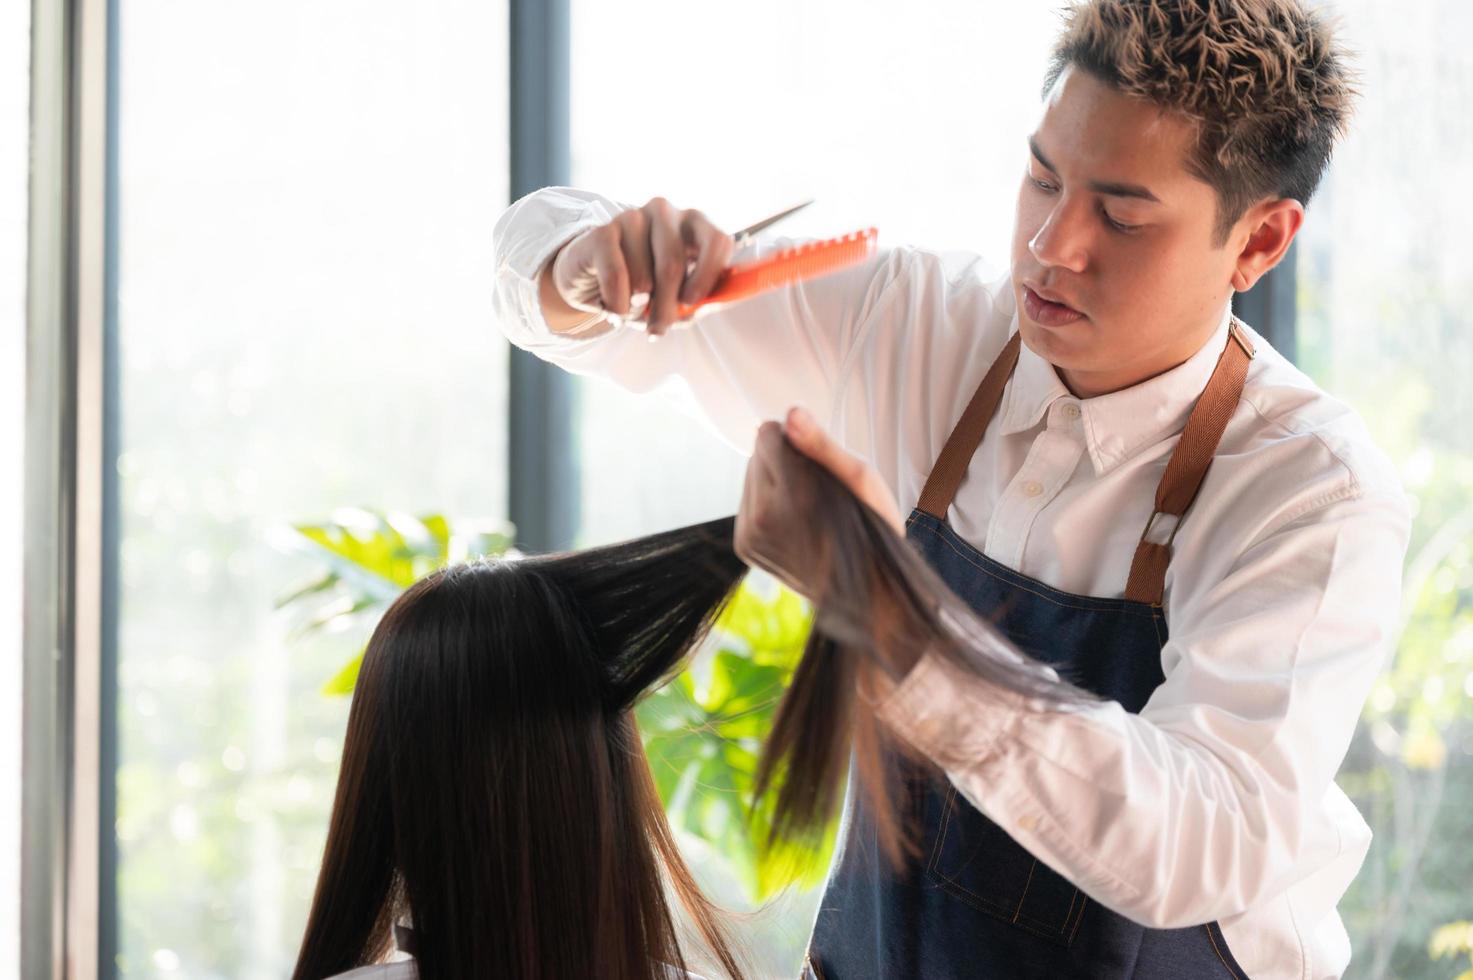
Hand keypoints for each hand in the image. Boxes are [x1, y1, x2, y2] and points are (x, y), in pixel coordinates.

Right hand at [540, 196, 734, 335]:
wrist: (592, 278)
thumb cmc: (644, 288)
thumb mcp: (676, 297)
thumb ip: (699, 301)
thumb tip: (708, 306)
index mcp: (694, 223)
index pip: (717, 241)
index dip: (707, 275)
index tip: (691, 302)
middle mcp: (665, 212)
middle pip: (674, 265)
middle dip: (666, 308)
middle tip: (658, 329)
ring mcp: (632, 217)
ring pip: (644, 277)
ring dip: (637, 308)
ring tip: (630, 312)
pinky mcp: (602, 231)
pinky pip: (616, 277)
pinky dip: (617, 304)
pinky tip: (614, 309)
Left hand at [734, 406, 904, 598]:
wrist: (866, 590)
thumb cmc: (872, 526)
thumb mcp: (860, 478)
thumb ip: (820, 444)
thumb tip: (790, 413)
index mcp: (794, 498)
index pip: (767, 434)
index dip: (796, 438)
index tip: (819, 461)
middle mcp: (764, 518)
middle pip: (757, 453)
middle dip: (784, 461)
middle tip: (819, 490)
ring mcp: (750, 535)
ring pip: (750, 475)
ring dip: (774, 481)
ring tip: (809, 506)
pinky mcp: (745, 546)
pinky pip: (747, 501)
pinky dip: (768, 502)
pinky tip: (795, 519)